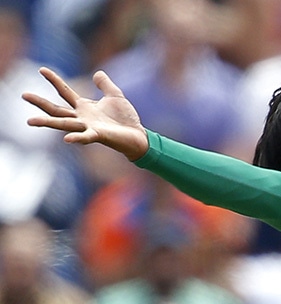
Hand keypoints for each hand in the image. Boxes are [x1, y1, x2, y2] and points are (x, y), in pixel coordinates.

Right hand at [22, 67, 148, 160]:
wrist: (138, 135)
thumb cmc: (125, 119)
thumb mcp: (115, 95)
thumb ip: (105, 84)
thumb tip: (98, 73)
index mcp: (84, 107)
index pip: (64, 92)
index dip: (54, 80)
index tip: (41, 69)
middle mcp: (82, 118)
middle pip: (56, 110)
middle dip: (40, 103)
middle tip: (23, 95)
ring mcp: (88, 128)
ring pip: (64, 124)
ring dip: (48, 122)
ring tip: (31, 121)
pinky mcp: (99, 136)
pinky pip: (86, 137)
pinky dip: (77, 138)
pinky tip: (67, 139)